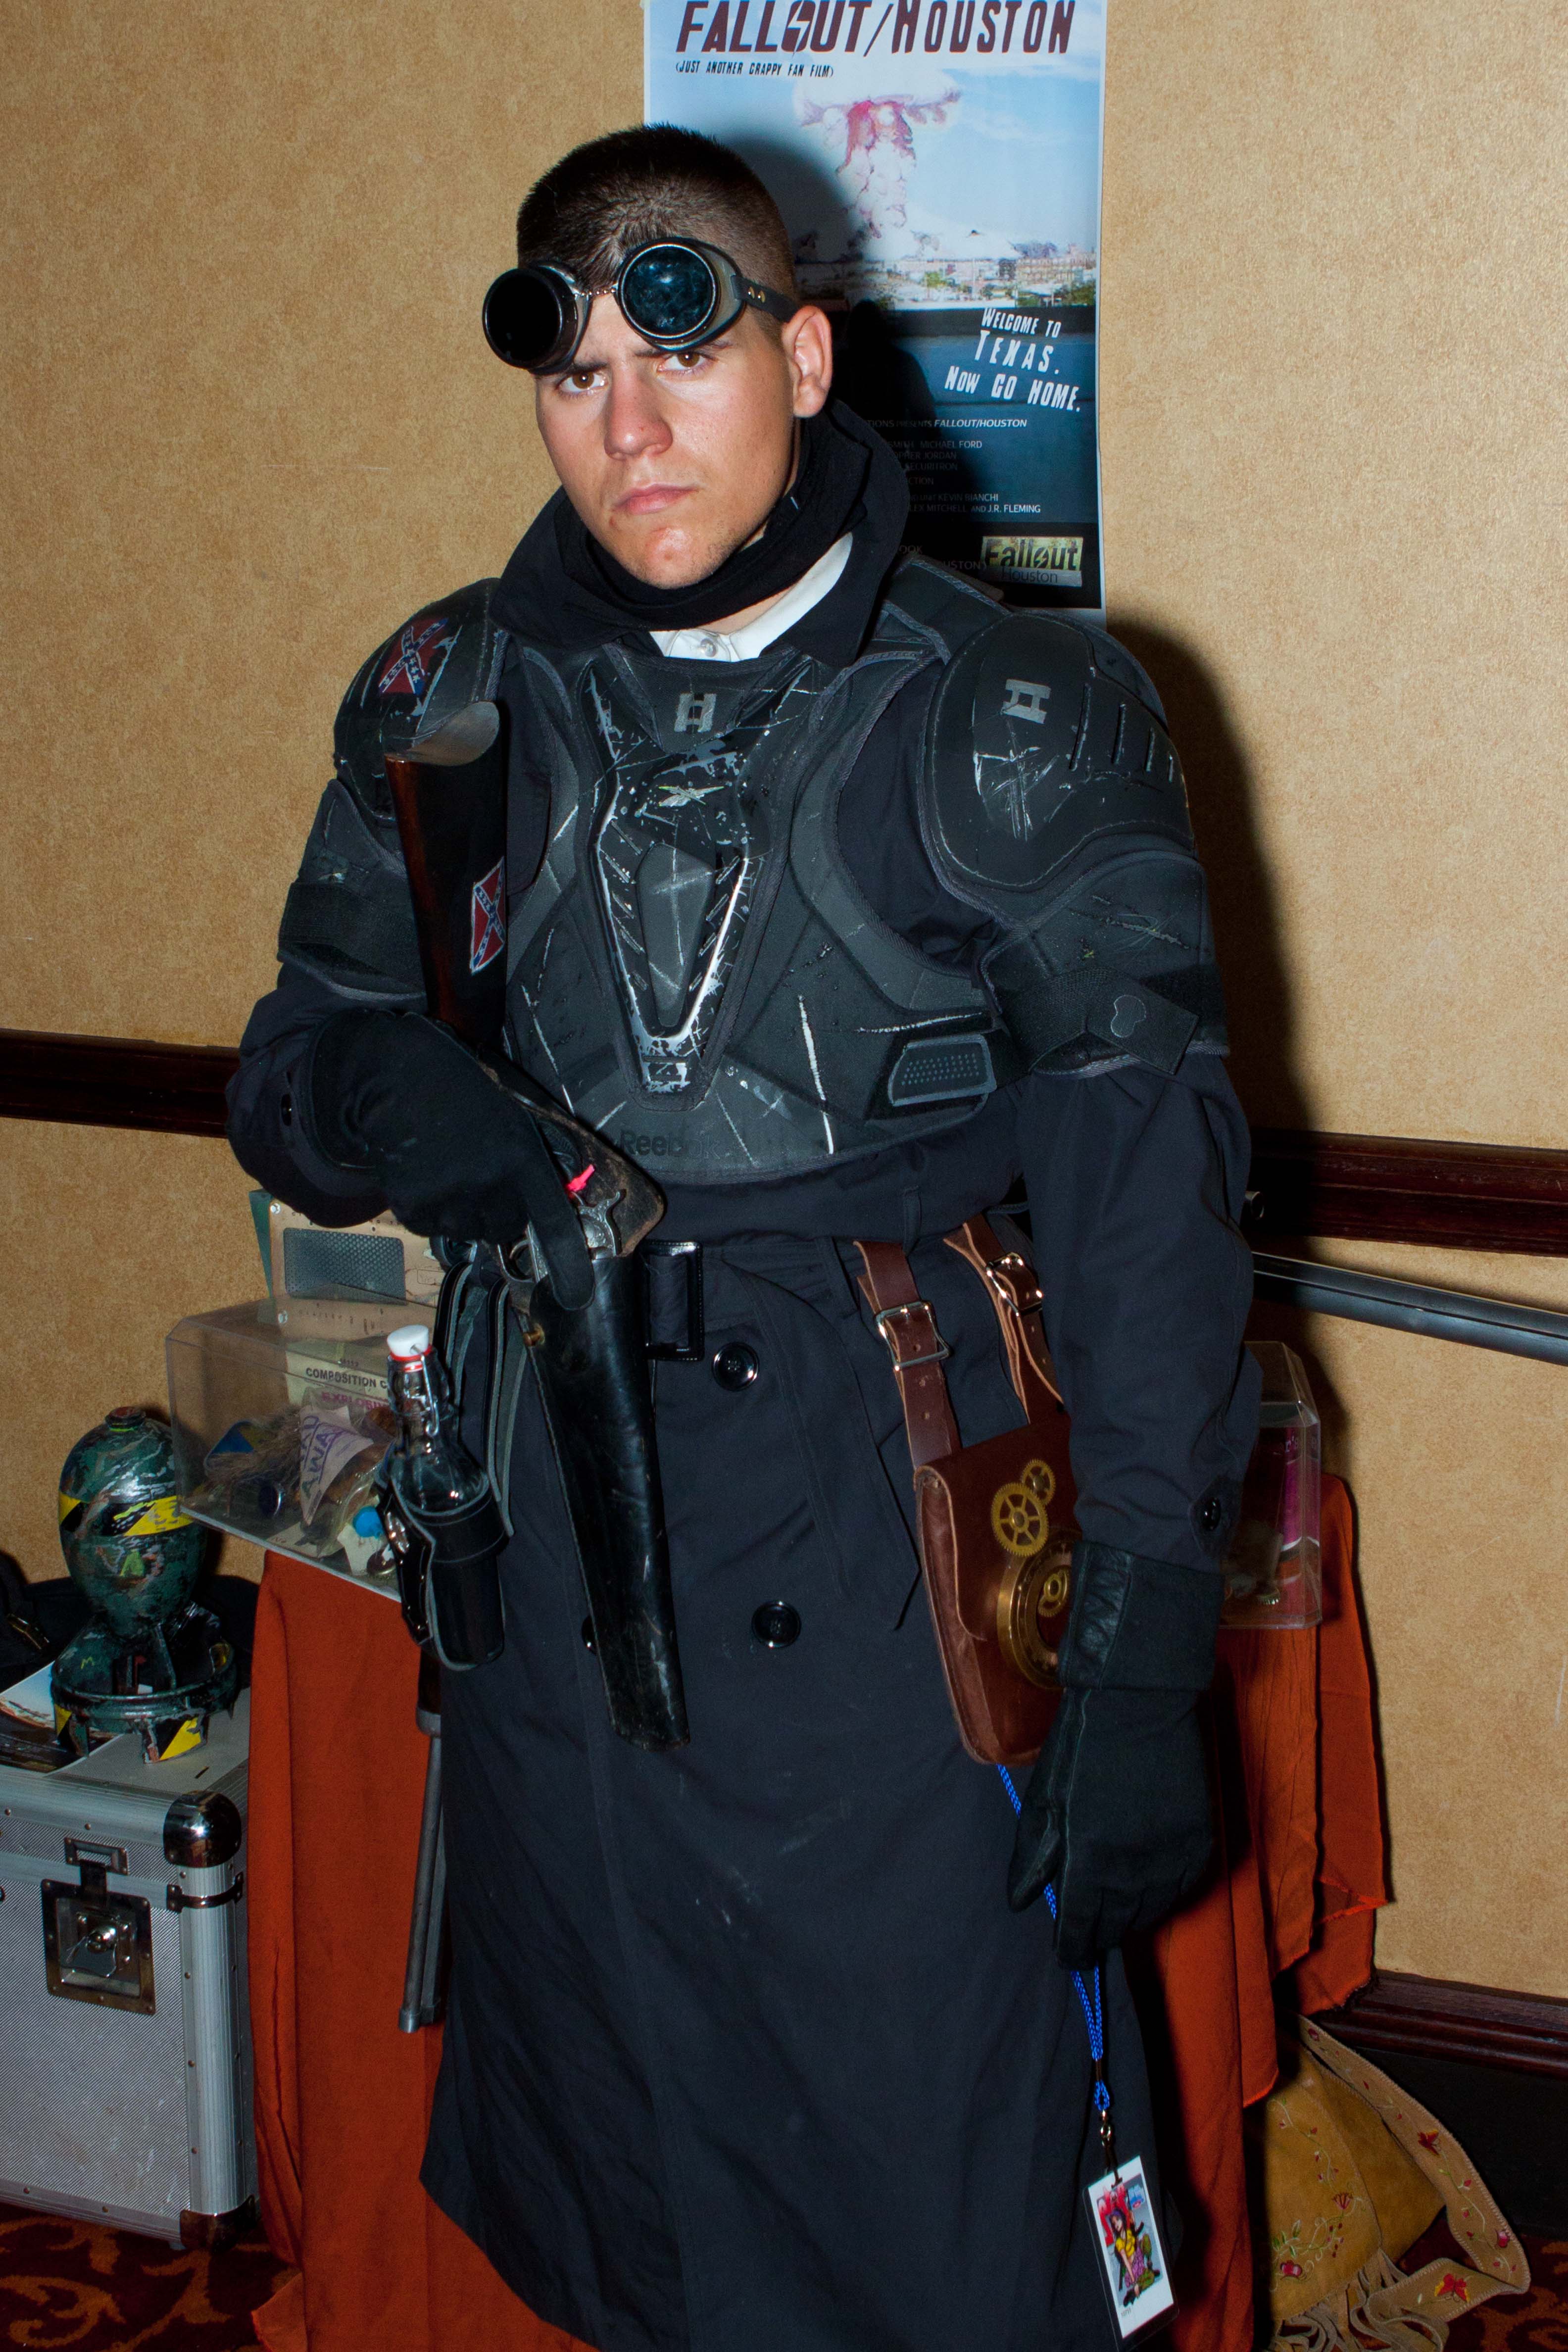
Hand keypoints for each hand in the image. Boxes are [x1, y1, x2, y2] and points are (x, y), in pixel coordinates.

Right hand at [306, 1011, 595, 1305]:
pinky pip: (430, 1229)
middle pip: (503, 1230)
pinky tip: (423, 1176)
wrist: (397, 1079)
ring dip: (460, 1214)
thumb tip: (542, 1205)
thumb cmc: (460, 1094)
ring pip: (465, 1232)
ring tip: (446, 1172)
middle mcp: (488, 1184)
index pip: (551, 1220)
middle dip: (496, 1214)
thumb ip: (527, 1163)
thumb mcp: (510, 1120)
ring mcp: (449, 1198)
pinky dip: (428, 1212)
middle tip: (479, 1181)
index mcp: (521, 1159)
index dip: (567, 1261)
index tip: (576, 1294)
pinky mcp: (413, 1206)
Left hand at [1007, 1686, 1214, 1968]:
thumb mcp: (1044, 1797)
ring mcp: (1172, 1856)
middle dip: (1100, 1935)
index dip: (1073, 1947)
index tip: (1069, 1957)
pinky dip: (1166, 1898)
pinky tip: (1153, 1894)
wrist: (1141, 1699)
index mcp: (1089, 1857)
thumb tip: (1020, 1903)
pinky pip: (1185, 1888)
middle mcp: (1134, 1868)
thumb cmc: (1081, 1742)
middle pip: (1117, 1924)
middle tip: (1090, 1938)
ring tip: (1117, 1919)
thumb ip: (1033, 1855)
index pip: (1080, 1925)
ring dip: (1132, 1920)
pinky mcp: (1200, 1840)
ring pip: (1152, 1911)